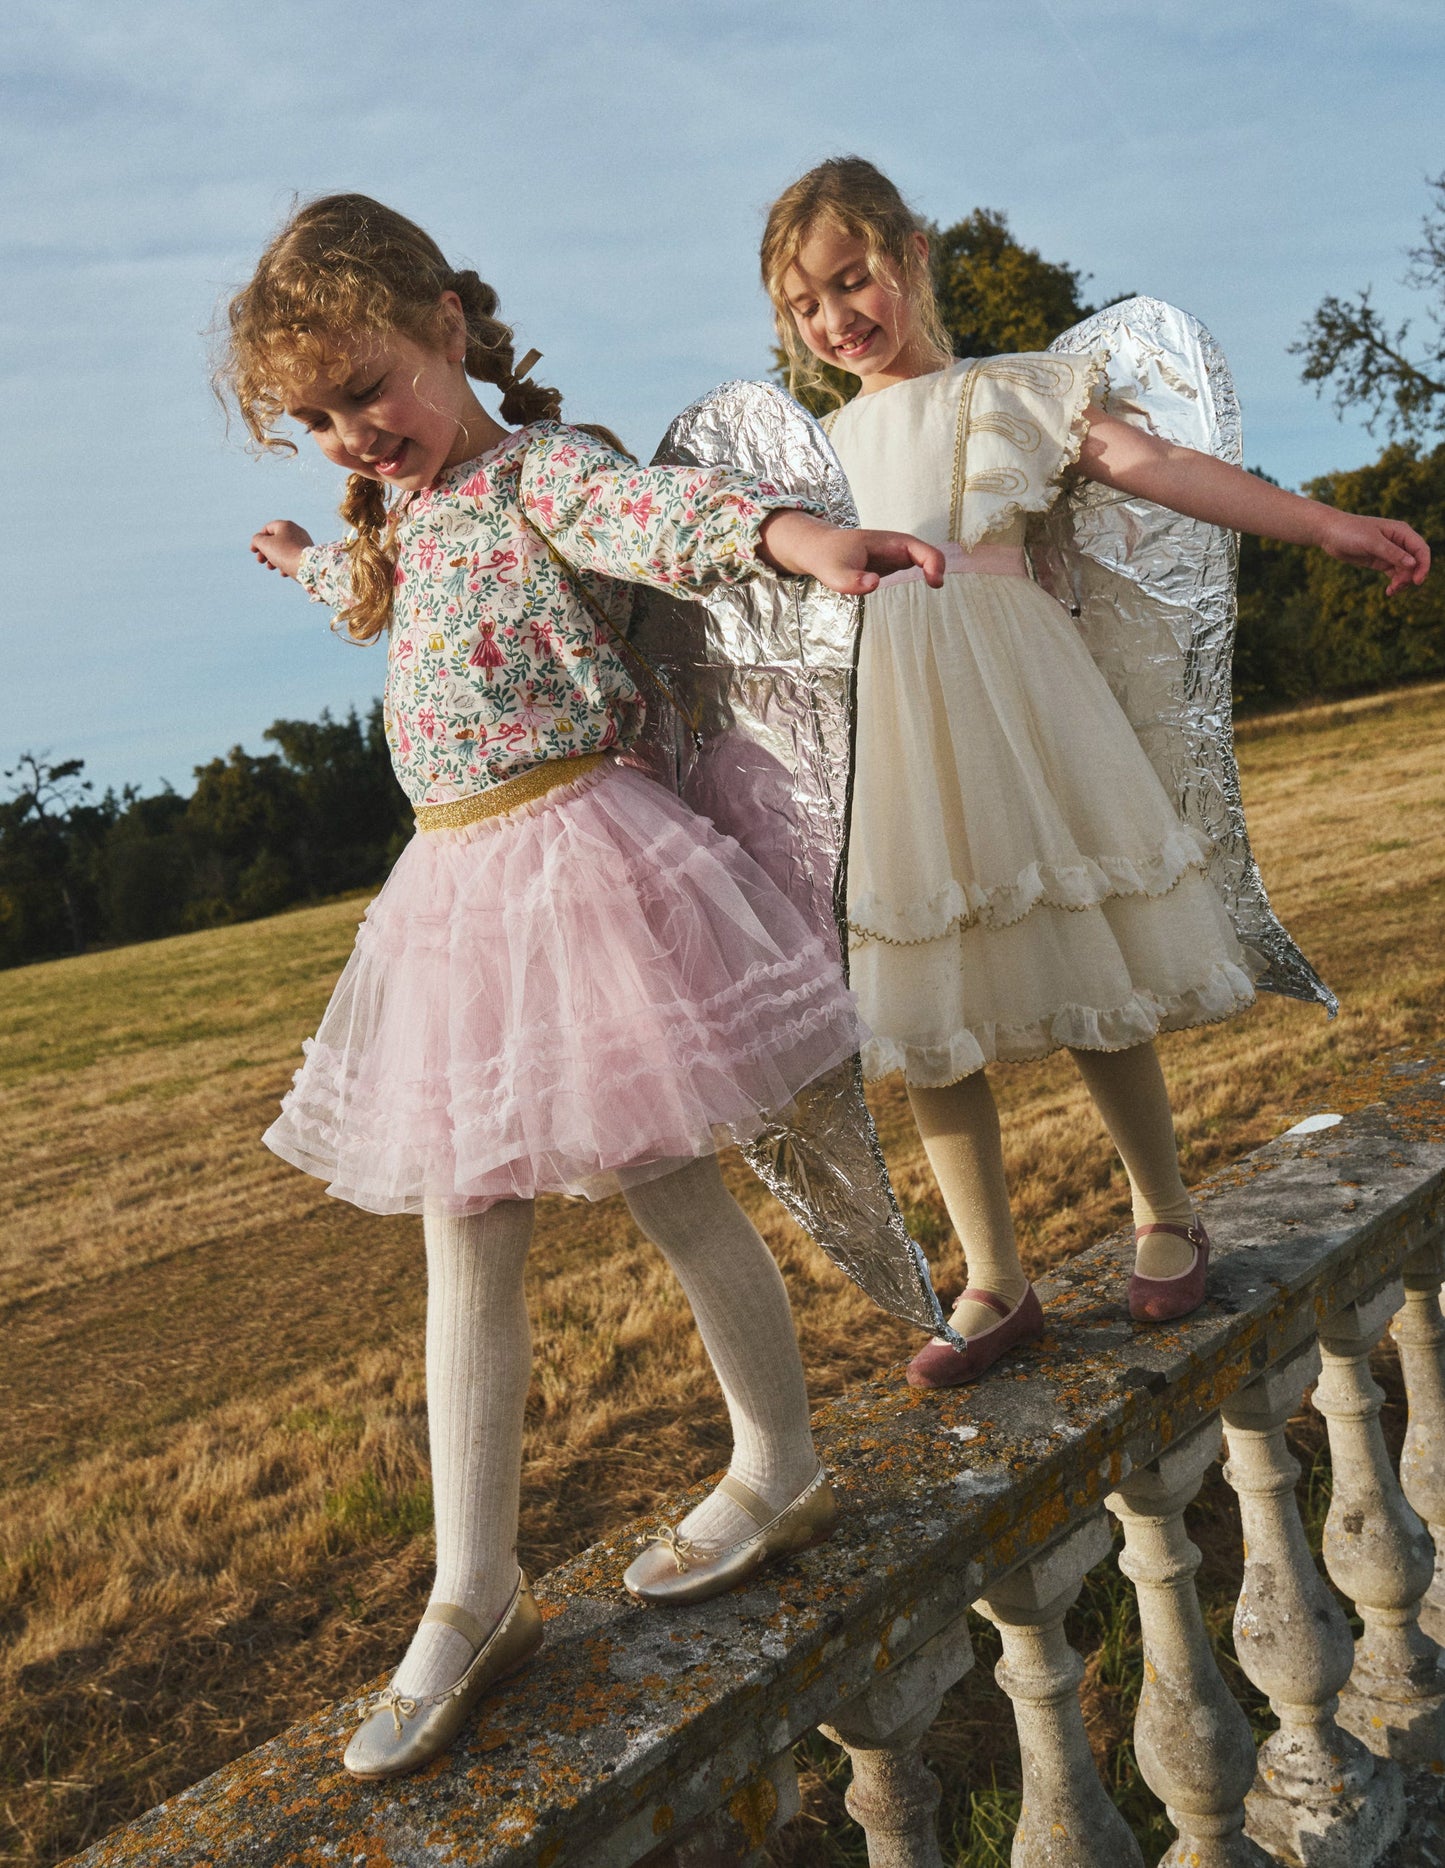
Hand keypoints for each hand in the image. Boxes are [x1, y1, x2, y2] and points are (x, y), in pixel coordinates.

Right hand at [250, 521, 313, 578]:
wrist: (309, 567)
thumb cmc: (285, 553)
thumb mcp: (265, 544)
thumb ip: (257, 540)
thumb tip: (258, 541)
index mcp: (286, 525)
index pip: (267, 529)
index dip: (258, 539)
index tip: (253, 551)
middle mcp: (296, 531)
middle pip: (275, 540)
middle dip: (265, 552)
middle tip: (260, 561)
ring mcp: (304, 543)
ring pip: (284, 550)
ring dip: (274, 559)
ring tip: (271, 567)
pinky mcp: (308, 555)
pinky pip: (293, 558)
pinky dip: (286, 564)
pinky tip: (284, 573)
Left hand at [758, 510, 945, 593]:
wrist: (818, 549)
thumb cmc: (826, 557)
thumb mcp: (833, 572)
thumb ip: (852, 580)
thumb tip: (875, 584)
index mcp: (888, 543)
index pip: (921, 549)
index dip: (934, 563)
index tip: (934, 582)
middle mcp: (896, 548)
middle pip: (928, 554)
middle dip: (938, 568)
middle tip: (936, 588)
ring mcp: (894, 557)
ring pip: (924, 562)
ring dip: (933, 574)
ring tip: (933, 592)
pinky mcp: (890, 567)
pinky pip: (914, 570)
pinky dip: (923, 579)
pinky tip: (921, 595)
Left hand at [1314, 510, 1429, 596]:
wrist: (1330, 533)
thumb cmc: (1350, 532)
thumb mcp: (1372, 542)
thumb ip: (1392, 553)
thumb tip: (1413, 563)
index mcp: (1401, 532)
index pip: (1421, 549)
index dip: (1423, 565)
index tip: (1417, 581)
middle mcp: (1399, 541)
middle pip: (1415, 562)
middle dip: (1409, 576)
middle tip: (1396, 587)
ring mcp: (1390, 552)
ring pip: (1405, 570)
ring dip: (1402, 582)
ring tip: (1391, 591)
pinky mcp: (1380, 561)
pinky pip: (1394, 573)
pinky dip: (1394, 582)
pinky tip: (1389, 591)